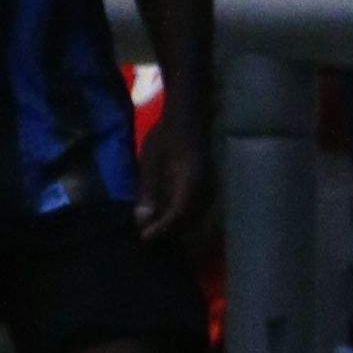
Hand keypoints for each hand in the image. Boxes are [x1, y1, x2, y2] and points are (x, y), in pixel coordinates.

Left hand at [134, 100, 209, 250]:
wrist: (186, 116)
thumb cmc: (165, 135)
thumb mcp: (150, 162)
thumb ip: (147, 191)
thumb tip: (143, 220)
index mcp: (191, 181)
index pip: (178, 214)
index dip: (162, 229)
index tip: (144, 237)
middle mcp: (205, 188)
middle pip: (189, 221)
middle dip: (168, 232)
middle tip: (146, 236)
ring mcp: (209, 187)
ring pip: (194, 217)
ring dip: (176, 226)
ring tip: (154, 229)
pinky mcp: (206, 186)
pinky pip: (196, 209)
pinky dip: (181, 217)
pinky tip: (165, 216)